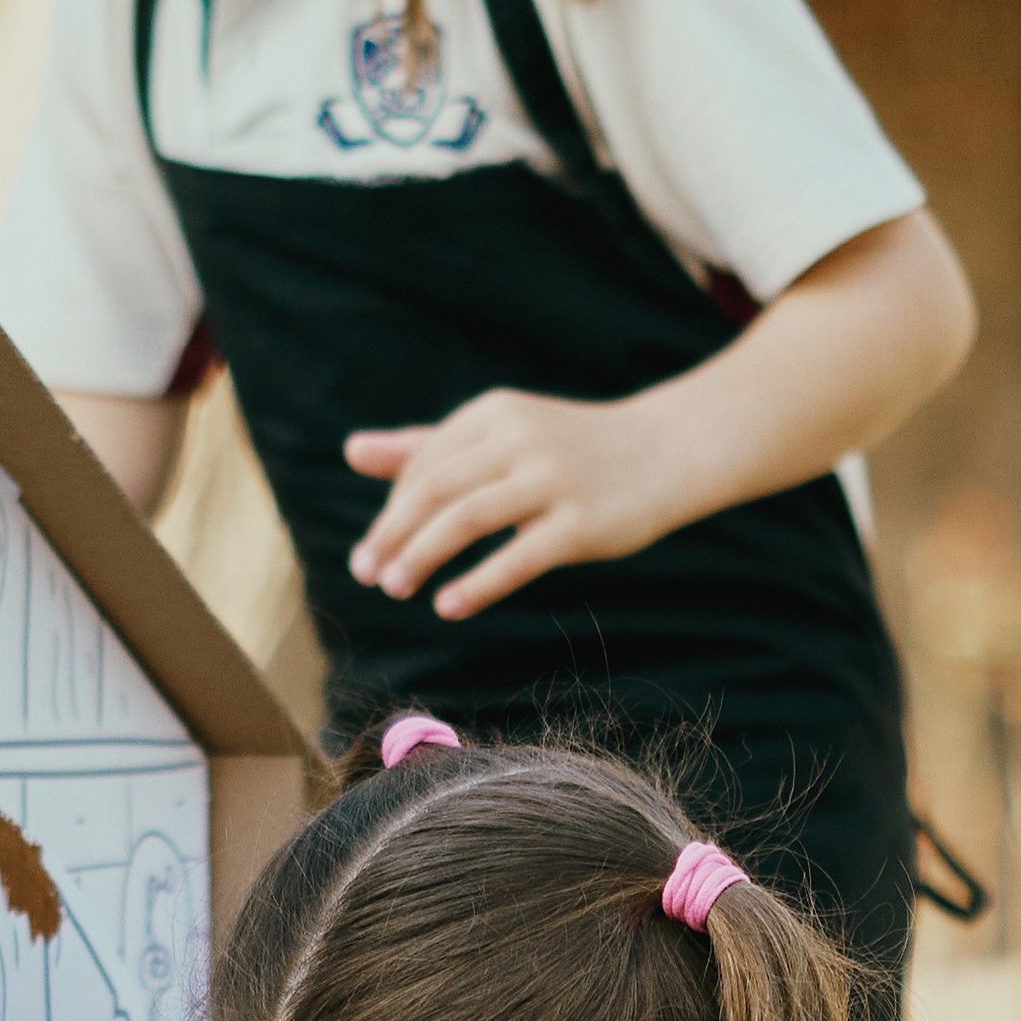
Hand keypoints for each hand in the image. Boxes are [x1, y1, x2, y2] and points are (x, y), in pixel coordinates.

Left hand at [343, 389, 661, 618]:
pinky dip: (477, 583)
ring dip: (421, 555)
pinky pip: (518, 556)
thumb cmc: (574, 451)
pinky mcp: (581, 523)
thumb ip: (428, 446)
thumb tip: (351, 450)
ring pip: (466, 518)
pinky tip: (448, 606)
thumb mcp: (500, 436)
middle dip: (392, 534)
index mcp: (494, 414)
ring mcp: (552, 479)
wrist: (668, 451)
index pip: (423, 464)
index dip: (391, 510)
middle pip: (435, 488)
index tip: (372, 551)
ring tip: (394, 588)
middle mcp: (519, 439)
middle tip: (366, 574)